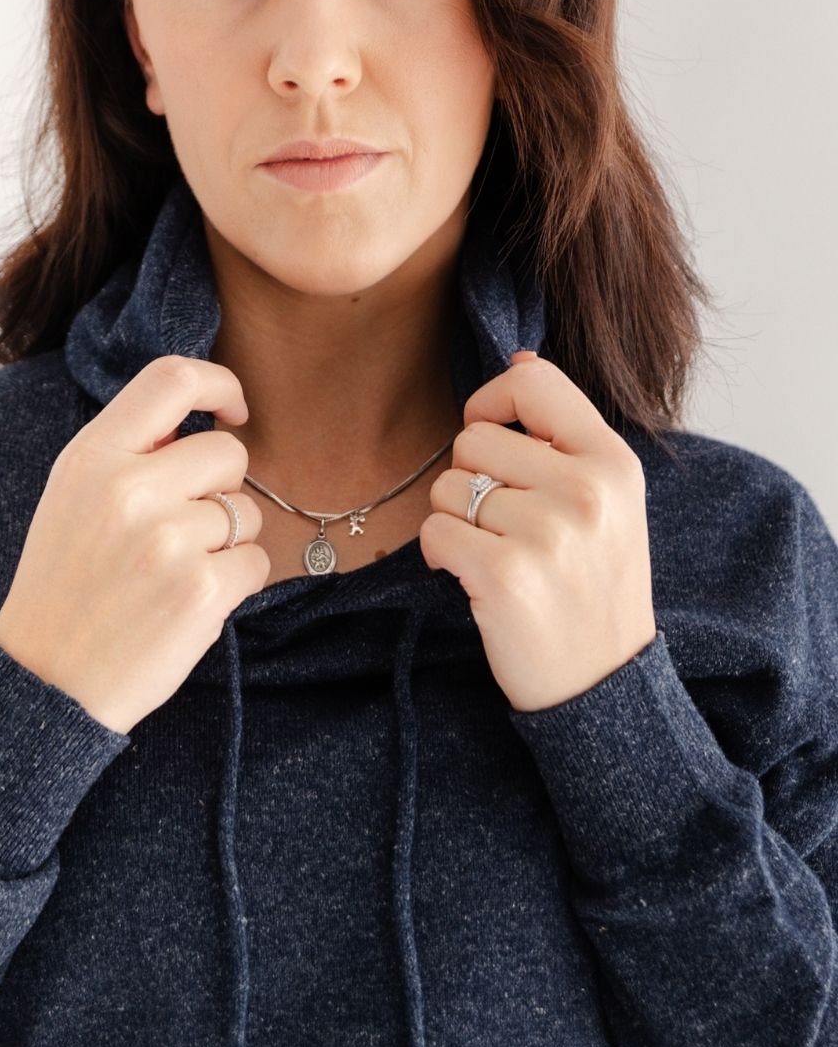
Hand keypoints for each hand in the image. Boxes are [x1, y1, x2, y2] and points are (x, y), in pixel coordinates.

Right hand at [0, 356, 268, 734]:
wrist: (47, 683)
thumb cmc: (65, 586)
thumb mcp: (72, 499)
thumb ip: (128, 453)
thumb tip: (197, 419)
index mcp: (92, 458)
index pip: (173, 378)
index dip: (220, 384)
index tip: (233, 411)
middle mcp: (129, 490)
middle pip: (227, 452)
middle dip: (222, 487)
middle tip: (185, 527)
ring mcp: (168, 541)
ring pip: (246, 511)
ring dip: (227, 540)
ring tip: (175, 571)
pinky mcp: (203, 591)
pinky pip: (256, 561)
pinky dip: (235, 581)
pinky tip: (190, 601)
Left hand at [419, 350, 656, 712]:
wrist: (604, 686)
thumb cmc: (594, 586)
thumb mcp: (609, 502)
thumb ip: (565, 435)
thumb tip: (520, 359)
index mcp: (613, 462)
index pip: (533, 382)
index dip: (492, 402)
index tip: (492, 438)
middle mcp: (586, 491)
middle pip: (472, 438)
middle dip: (469, 479)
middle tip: (502, 524)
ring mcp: (548, 534)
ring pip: (447, 488)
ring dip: (455, 522)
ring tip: (498, 555)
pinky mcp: (507, 577)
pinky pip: (433, 533)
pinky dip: (441, 557)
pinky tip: (476, 580)